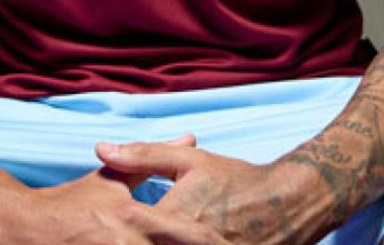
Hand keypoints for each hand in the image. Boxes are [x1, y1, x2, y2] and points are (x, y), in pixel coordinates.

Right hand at [0, 138, 228, 244]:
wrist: (25, 228)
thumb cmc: (70, 204)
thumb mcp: (110, 180)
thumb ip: (149, 160)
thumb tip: (189, 138)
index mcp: (137, 219)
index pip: (190, 235)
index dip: (214, 240)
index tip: (235, 239)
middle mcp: (130, 242)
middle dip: (205, 244)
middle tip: (230, 243)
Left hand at [96, 139, 334, 244]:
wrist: (287, 204)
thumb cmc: (235, 180)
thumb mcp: (188, 163)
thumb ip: (143, 156)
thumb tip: (101, 148)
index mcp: (173, 218)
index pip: (127, 231)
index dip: (110, 230)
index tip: (95, 228)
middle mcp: (187, 243)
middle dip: (127, 241)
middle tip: (110, 237)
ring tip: (145, 239)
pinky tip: (174, 244)